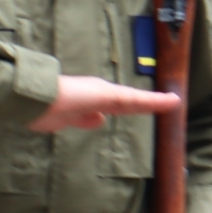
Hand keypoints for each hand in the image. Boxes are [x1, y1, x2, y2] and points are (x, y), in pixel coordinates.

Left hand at [29, 76, 177, 131]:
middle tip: (156, 106)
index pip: (136, 99)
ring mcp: (82, 107)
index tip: (173, 101)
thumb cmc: (73, 96)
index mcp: (107, 91)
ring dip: (118, 110)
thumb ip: (130, 100)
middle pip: (123, 102)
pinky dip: (95, 119)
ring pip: (107, 109)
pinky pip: (88, 118)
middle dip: (138, 104)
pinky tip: (97, 121)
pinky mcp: (67, 117)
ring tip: (130, 113)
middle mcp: (97, 97)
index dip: (154, 101)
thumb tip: (158, 103)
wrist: (38, 101)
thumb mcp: (105, 97)